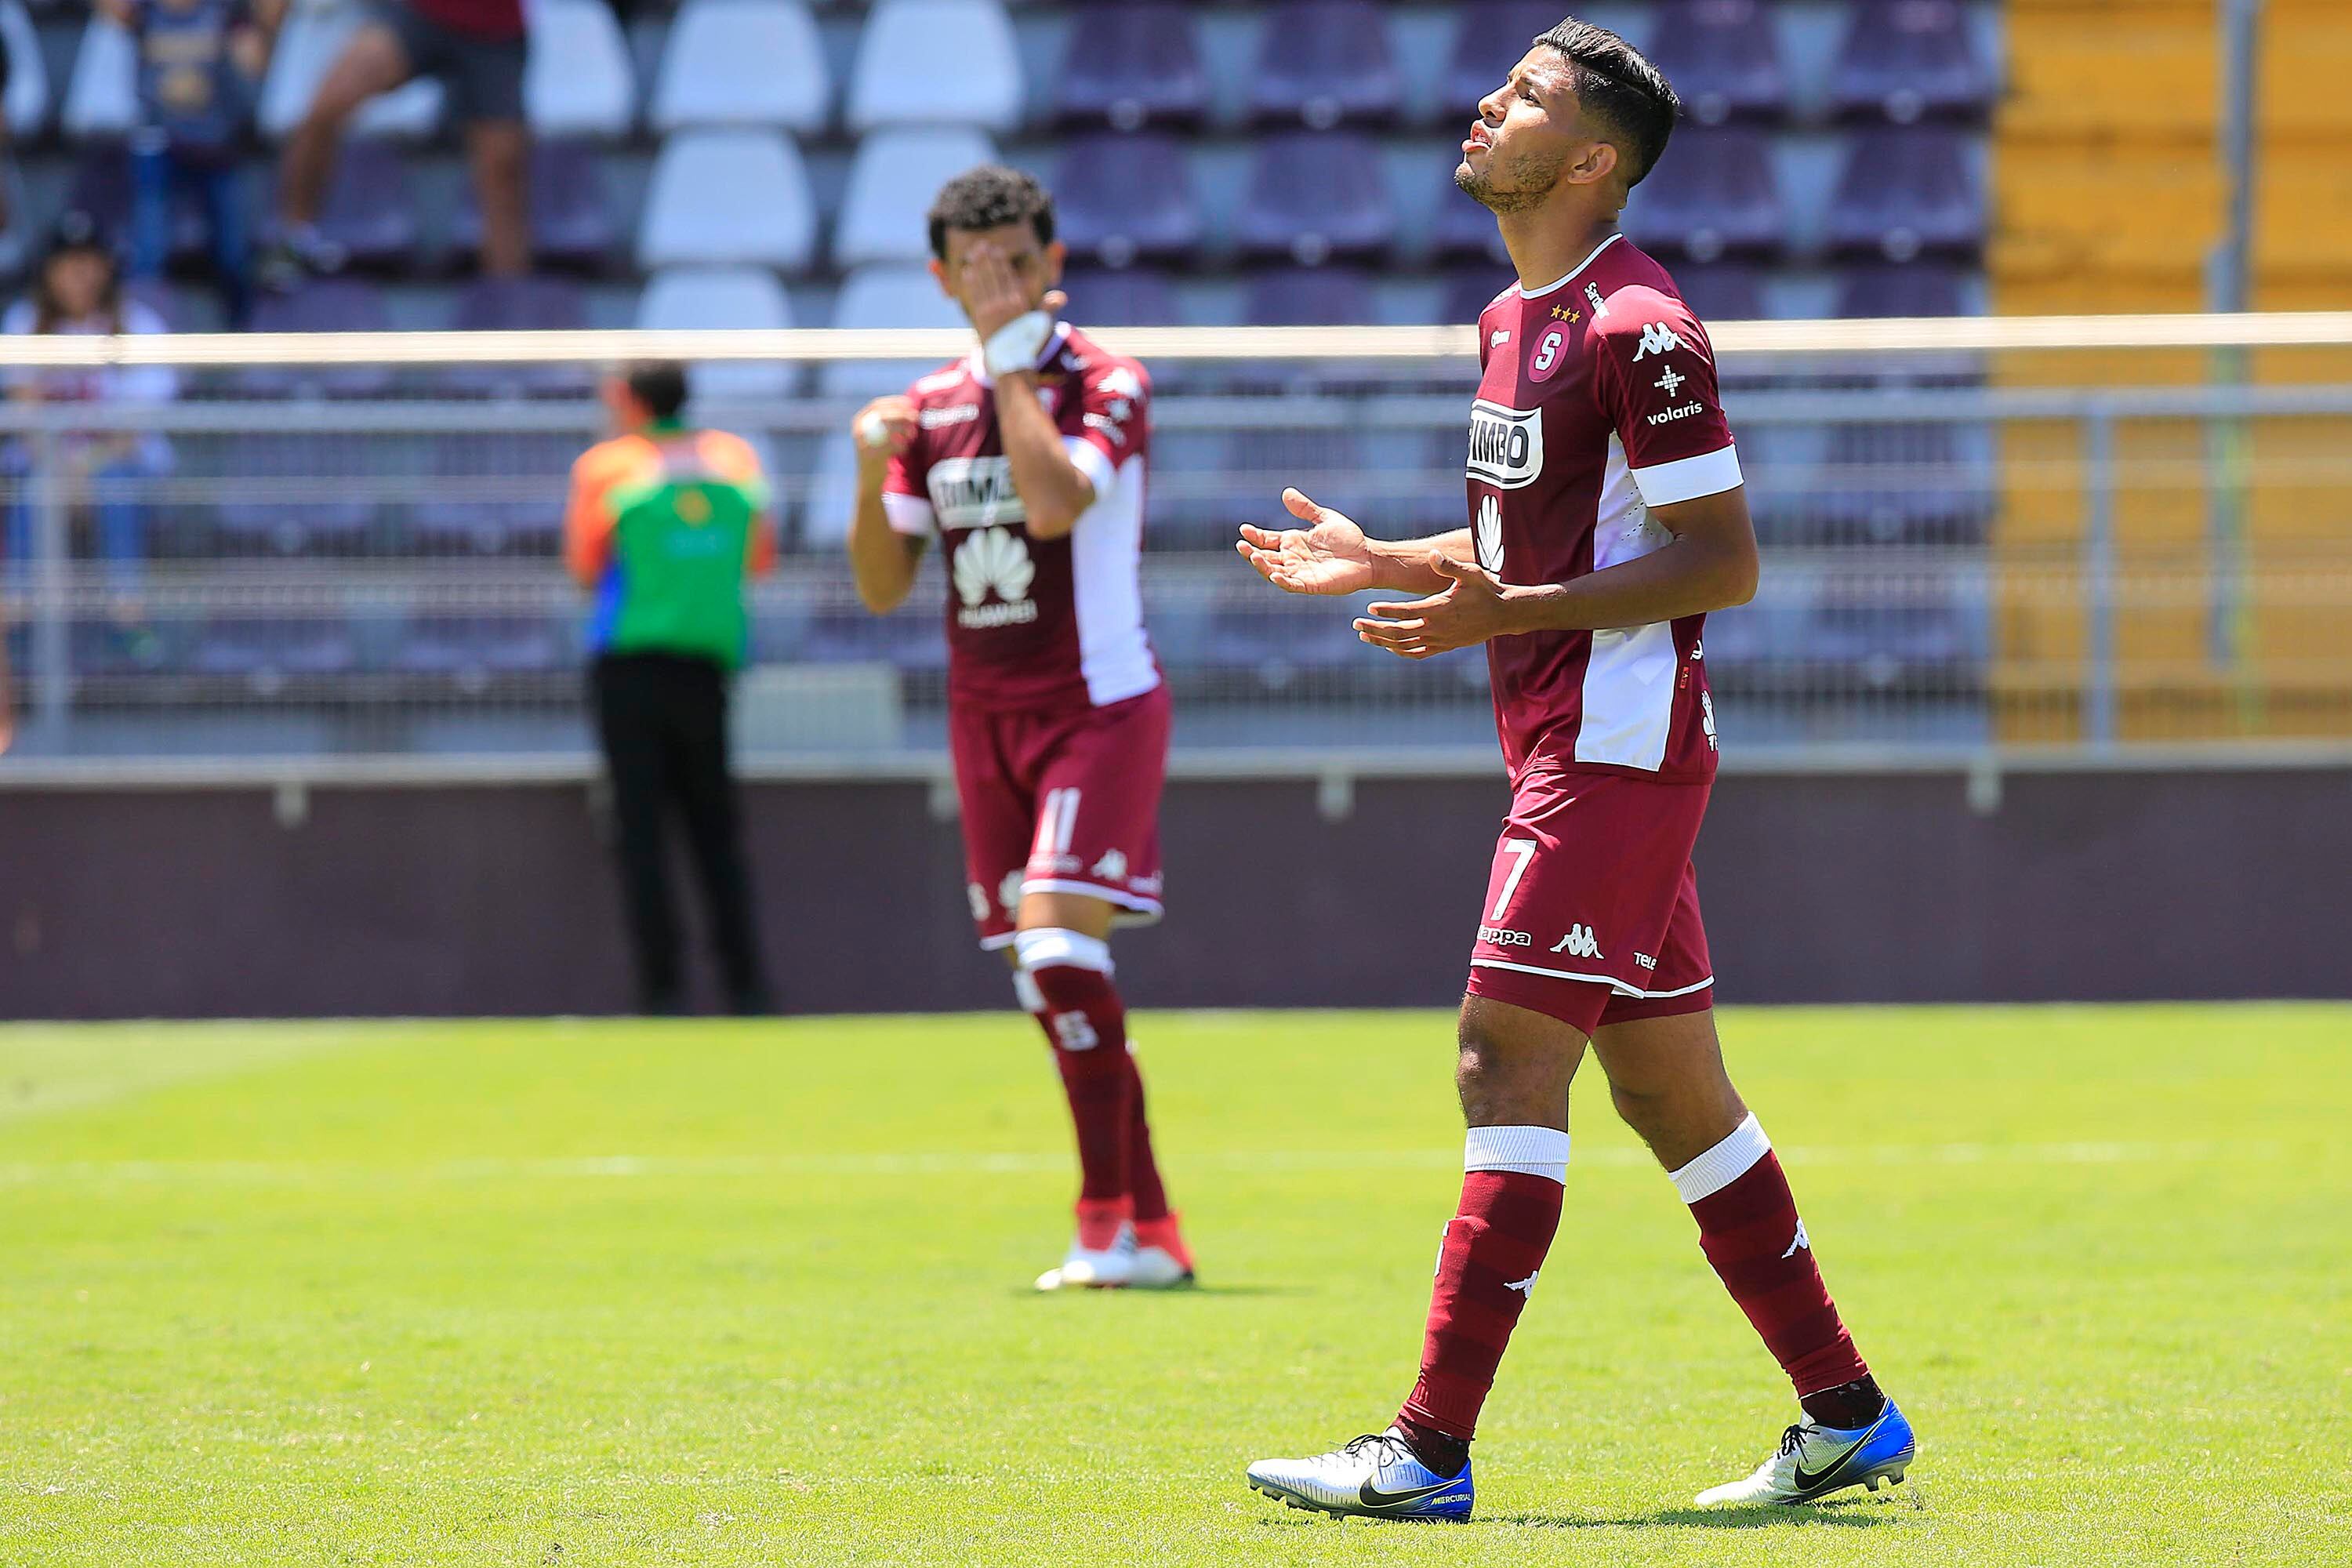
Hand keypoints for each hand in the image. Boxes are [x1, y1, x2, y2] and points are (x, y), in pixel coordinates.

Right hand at [851, 395, 916, 473]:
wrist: (869, 478)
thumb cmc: (879, 452)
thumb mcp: (879, 432)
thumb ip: (889, 419)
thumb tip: (910, 405)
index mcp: (859, 421)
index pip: (877, 405)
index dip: (894, 402)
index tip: (910, 403)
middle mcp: (858, 430)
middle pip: (883, 415)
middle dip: (902, 414)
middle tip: (916, 416)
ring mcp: (864, 443)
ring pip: (889, 430)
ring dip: (905, 430)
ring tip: (912, 434)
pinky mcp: (873, 456)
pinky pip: (893, 447)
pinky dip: (902, 446)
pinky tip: (904, 448)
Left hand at [963, 241, 1064, 343]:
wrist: (1012, 363)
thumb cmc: (1029, 343)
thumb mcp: (1040, 324)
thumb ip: (1047, 307)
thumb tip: (1061, 296)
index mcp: (1019, 302)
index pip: (1008, 276)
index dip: (1000, 262)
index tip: (996, 250)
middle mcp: (1005, 303)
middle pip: (994, 275)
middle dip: (986, 259)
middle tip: (980, 245)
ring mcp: (991, 310)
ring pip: (982, 282)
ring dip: (977, 266)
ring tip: (973, 254)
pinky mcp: (980, 317)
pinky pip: (974, 295)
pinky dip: (971, 283)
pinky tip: (967, 272)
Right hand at [1236, 489, 1378, 595]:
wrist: (1369, 556)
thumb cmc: (1349, 538)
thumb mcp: (1324, 518)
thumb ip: (1305, 508)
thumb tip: (1286, 492)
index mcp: (1293, 542)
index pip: (1267, 540)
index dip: (1255, 536)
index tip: (1244, 529)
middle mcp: (1293, 558)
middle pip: (1265, 557)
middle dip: (1251, 552)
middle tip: (1241, 545)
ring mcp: (1301, 572)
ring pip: (1274, 572)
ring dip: (1262, 566)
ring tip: (1254, 557)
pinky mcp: (1312, 585)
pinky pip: (1292, 585)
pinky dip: (1282, 581)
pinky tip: (1274, 576)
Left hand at [1354, 553, 1517, 658]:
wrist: (1504, 614)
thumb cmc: (1487, 590)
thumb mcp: (1471, 573)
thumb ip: (1449, 565)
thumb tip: (1432, 554)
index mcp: (1439, 609)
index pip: (1405, 612)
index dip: (1386, 611)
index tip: (1368, 609)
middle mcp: (1437, 628)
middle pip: (1398, 632)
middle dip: (1375, 629)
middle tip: (1355, 624)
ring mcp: (1440, 640)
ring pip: (1405, 646)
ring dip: (1382, 642)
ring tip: (1364, 635)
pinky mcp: (1445, 647)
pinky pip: (1418, 654)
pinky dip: (1401, 651)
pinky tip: (1388, 647)